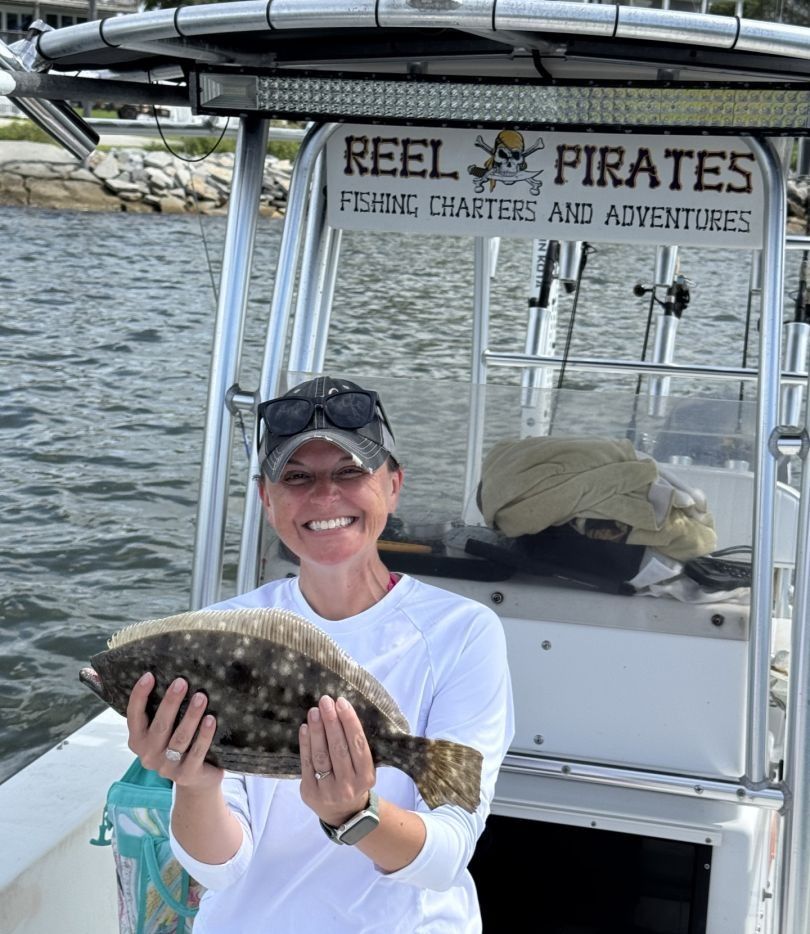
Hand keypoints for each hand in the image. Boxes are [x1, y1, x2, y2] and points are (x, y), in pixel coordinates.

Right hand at [126, 672, 223, 789]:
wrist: (196, 780)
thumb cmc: (178, 744)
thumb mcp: (164, 731)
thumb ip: (163, 711)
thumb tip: (174, 676)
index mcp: (138, 741)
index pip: (134, 716)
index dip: (139, 696)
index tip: (149, 675)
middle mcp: (148, 755)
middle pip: (160, 726)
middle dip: (170, 702)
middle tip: (182, 682)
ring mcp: (167, 767)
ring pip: (180, 738)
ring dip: (191, 716)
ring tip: (201, 697)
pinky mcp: (187, 774)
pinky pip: (197, 751)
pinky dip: (204, 735)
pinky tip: (211, 719)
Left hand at [299, 695, 375, 826]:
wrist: (343, 814)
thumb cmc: (354, 780)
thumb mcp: (363, 768)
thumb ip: (356, 747)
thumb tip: (341, 711)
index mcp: (366, 776)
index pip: (358, 745)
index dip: (349, 723)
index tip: (342, 702)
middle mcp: (348, 785)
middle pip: (339, 749)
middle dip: (331, 722)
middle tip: (326, 701)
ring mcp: (328, 791)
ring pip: (321, 756)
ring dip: (317, 731)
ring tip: (314, 711)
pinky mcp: (310, 792)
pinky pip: (306, 764)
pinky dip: (305, 744)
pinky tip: (305, 728)